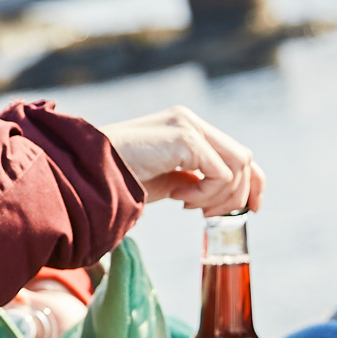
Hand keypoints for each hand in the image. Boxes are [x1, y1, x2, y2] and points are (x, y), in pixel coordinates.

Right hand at [101, 106, 263, 215]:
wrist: (86, 171)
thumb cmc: (115, 178)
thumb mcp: (163, 180)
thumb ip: (191, 180)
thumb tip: (214, 196)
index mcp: (185, 127)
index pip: (235, 151)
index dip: (250, 182)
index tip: (250, 210)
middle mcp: (190, 121)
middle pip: (244, 157)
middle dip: (240, 194)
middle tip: (209, 217)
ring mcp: (188, 126)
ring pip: (238, 165)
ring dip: (220, 197)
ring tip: (189, 207)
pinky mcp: (185, 138)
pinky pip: (220, 173)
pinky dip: (207, 193)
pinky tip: (179, 199)